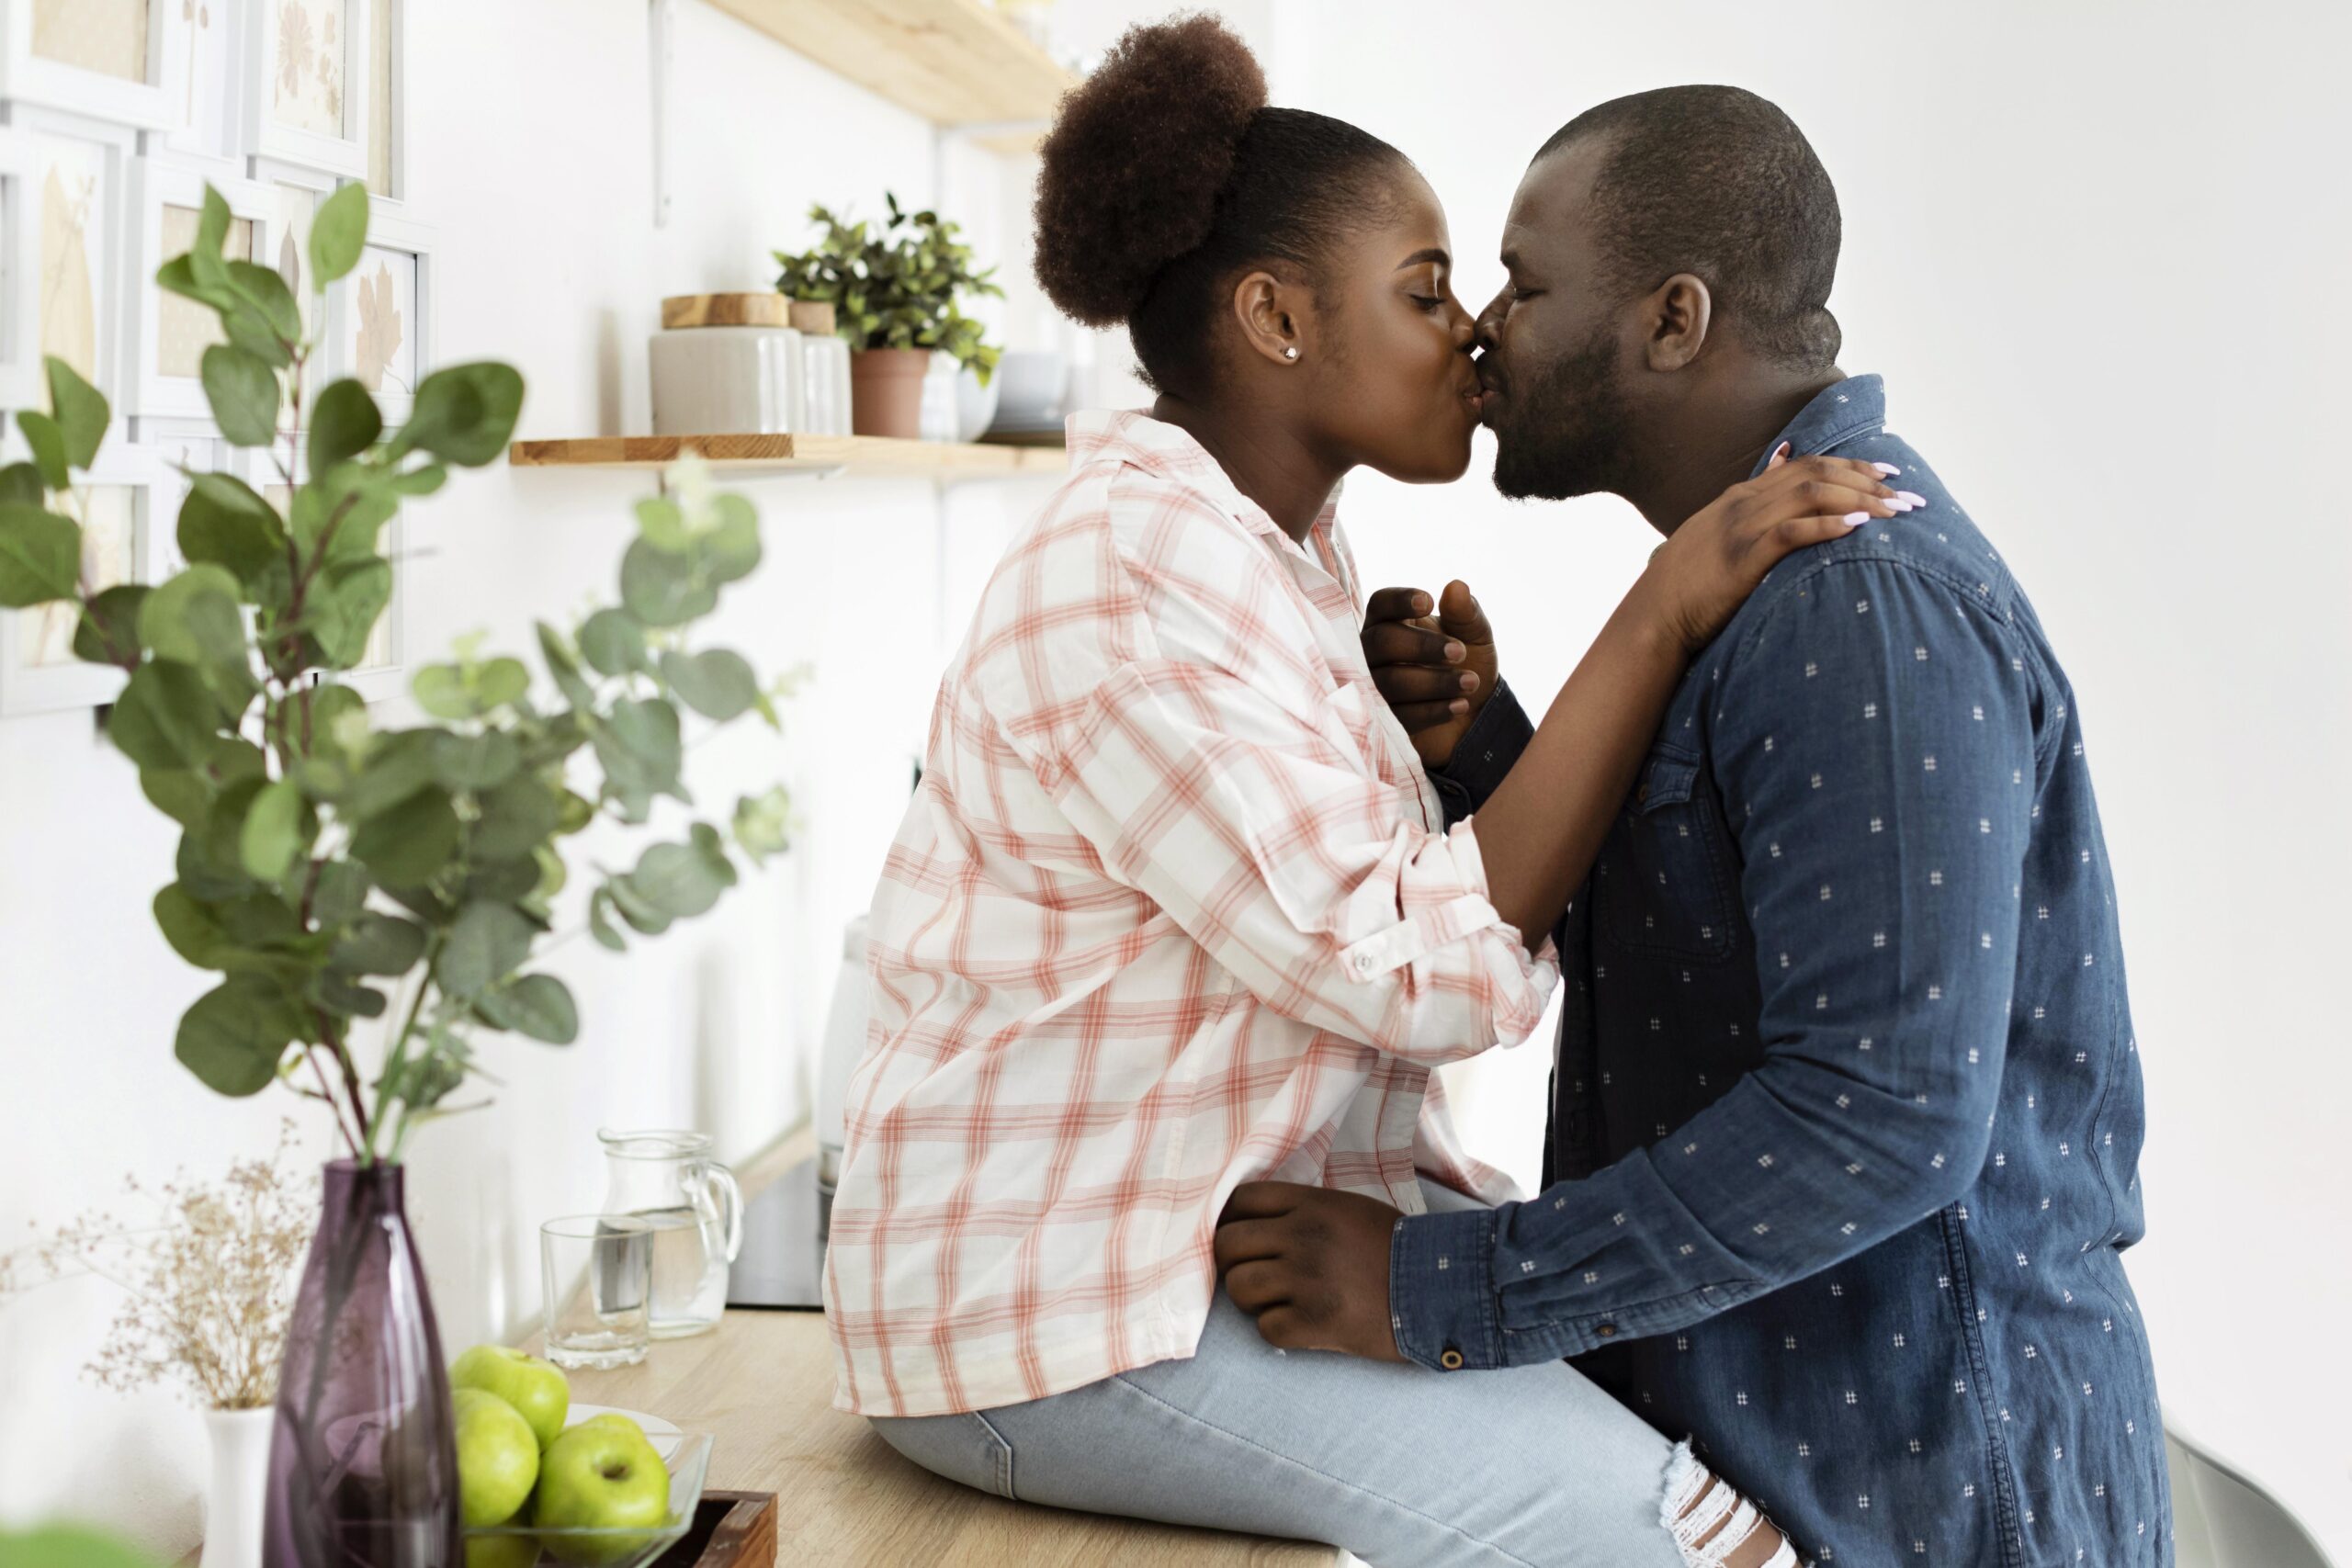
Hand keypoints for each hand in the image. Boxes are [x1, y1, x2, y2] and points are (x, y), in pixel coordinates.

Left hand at [1213, 1180, 1407, 1360]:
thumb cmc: (1397, 1248)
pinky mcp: (1315, 1321)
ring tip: (1278, 1301)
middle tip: (1256, 1275)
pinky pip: (1265, 1328)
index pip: (1240, 1201)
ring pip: (1239, 1288)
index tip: (1241, 1236)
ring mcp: (1307, 1279)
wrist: (1441, 1289)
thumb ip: (1302, 1210)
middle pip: (1228, 1245)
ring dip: (1252, 1299)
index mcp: (1311, 1204)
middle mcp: (1303, 1236)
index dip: (1231, 1220)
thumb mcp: (1349, 1209)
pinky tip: (1301, 1325)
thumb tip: (1253, 1224)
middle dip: (1234, 1263)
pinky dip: (1277, 1329)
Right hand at [1361, 580, 1497, 766]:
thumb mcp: (1475, 636)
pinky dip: (1432, 710)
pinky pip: (1399, 715)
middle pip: (1380, 641)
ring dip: (1434, 681)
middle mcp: (1373, 653)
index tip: (1429, 602)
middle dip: (1421, 646)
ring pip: (1389, 681)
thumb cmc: (1468, 665)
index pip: (1381, 604)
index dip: (1399, 601)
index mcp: (1391, 622)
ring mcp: (1373, 688)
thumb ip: (1466, 613)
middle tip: (1460, 652)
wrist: (1476, 716)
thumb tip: (1457, 587)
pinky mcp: (1382, 721)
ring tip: (1470, 682)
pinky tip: (1460, 705)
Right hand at [1635, 446, 1919, 656]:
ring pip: (1812, 495)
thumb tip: (1784, 455)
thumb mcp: (1718, 528)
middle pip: (1818, 475)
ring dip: (1860, 501)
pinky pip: (1792, 532)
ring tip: (1895, 513)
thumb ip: (1753, 493)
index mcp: (1742, 496)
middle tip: (1907, 496)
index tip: (1889, 475)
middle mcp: (1745, 503)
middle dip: (1868, 482)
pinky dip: (1828, 526)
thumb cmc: (1688, 580)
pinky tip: (1858, 529)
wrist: (1654, 613)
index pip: (1807, 465)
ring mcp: (1743, 528)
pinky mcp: (1743, 557)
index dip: (1853, 466)